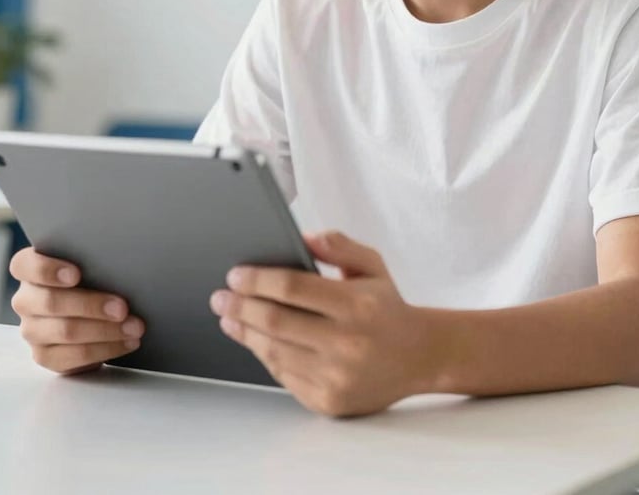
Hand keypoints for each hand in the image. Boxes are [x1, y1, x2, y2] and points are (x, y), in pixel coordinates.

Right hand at [9, 247, 145, 374]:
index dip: (48, 270)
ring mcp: (32, 330)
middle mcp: (25, 300)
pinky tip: (127, 342)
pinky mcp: (45, 356)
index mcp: (28, 269)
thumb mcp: (89, 262)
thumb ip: (92, 258)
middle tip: (123, 308)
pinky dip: (105, 349)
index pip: (24, 265)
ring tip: (134, 327)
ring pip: (65, 331)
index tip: (76, 274)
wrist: (90, 310)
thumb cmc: (90, 276)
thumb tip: (120, 259)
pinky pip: (74, 357)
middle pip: (50, 302)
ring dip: (105, 330)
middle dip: (91, 305)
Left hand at [209, 230, 433, 416]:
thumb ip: (337, 245)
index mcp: (356, 304)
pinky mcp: (328, 401)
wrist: (418, 356)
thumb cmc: (387, 307)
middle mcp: (346, 343)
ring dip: (244, 332)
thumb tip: (301, 238)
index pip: (292, 288)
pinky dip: (265, 356)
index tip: (235, 274)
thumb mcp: (371, 264)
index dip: (257, 280)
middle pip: (275, 322)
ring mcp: (336, 376)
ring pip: (274, 352)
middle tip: (220, 297)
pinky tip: (254, 340)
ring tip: (229, 317)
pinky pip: (284, 376)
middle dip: (240, 306)